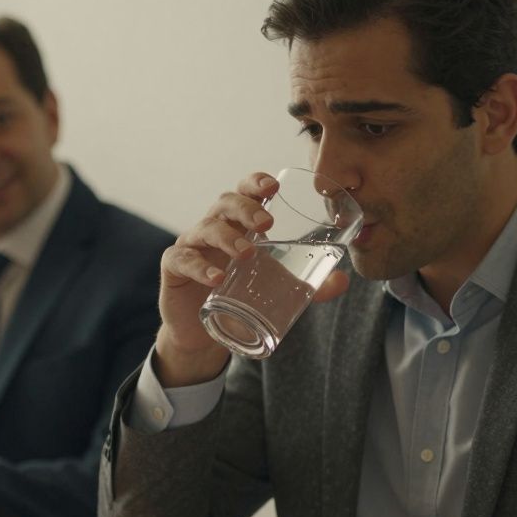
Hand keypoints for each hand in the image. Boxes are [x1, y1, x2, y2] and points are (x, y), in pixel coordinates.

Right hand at [154, 173, 348, 386]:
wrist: (205, 333)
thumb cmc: (240, 297)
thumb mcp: (277, 289)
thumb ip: (309, 285)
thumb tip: (342, 281)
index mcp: (238, 225)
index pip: (244, 192)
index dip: (255, 183)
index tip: (273, 187)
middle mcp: (214, 228)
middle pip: (225, 203)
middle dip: (246, 208)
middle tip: (267, 223)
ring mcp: (192, 246)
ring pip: (205, 227)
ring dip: (227, 236)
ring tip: (247, 252)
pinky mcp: (174, 269)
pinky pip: (183, 259)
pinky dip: (199, 266)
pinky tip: (217, 277)